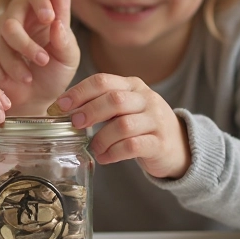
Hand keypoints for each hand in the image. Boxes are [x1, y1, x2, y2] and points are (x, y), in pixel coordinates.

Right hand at [0, 0, 79, 114]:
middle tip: (42, 61)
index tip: (48, 18)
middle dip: (26, 42)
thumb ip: (64, 26)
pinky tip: (8, 81)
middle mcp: (15, 15)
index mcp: (38, 11)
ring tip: (28, 78)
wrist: (34, 102)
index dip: (40, 0)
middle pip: (12, 15)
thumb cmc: (54, 75)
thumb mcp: (67, 56)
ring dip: (15, 62)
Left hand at [56, 74, 190, 178]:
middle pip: (114, 99)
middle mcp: (146, 99)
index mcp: (133, 85)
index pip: (103, 81)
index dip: (79, 92)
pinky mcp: (160, 143)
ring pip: (123, 125)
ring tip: (93, 148)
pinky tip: (104, 158)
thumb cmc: (142, 125)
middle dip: (90, 111)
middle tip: (75, 124)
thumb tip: (64, 109)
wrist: (179, 145)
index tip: (60, 105)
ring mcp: (156, 121)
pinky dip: (113, 153)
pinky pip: (132, 146)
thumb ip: (101, 104)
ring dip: (102, 138)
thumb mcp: (125, 107)